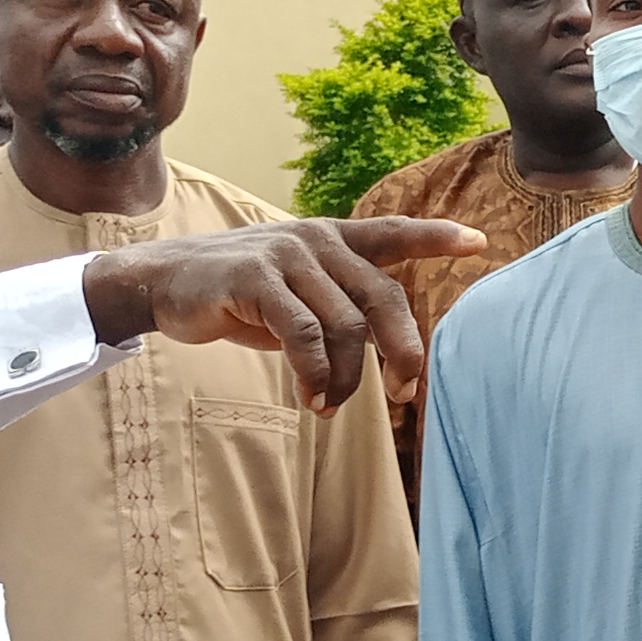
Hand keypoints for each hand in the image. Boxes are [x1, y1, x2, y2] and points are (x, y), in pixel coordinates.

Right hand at [83, 215, 484, 413]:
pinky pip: (304, 334)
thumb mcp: (294, 292)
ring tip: (329, 406)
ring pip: (345, 326)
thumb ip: (336, 306)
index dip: (435, 237)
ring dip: (344, 378)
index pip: (392, 234)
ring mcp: (286, 255)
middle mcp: (315, 240)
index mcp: (330, 239)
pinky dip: (314, 374)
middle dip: (403, 350)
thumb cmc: (236, 295)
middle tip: (404, 392)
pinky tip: (311, 399)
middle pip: (383, 298)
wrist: (162, 283)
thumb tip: (383, 353)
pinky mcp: (256, 278)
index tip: (478, 243)